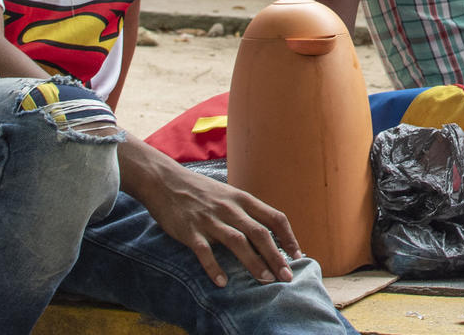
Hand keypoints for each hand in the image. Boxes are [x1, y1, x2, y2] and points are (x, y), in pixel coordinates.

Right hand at [127, 147, 301, 287]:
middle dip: (276, 256)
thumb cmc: (200, 191)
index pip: (274, 218)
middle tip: (287, 277)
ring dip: (253, 262)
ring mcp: (210, 219)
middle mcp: (230, 208)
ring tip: (265, 280)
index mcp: (243, 200)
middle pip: (260, 233)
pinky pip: (204, 252)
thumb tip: (268, 234)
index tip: (297, 255)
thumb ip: (246, 212)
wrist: (165, 180)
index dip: (289, 237)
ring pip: (237, 242)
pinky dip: (214, 267)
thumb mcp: (229, 195)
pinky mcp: (190, 230)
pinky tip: (222, 282)